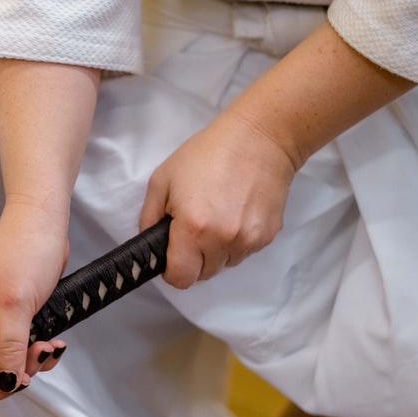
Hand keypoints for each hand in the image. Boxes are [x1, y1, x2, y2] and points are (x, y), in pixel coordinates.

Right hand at [0, 202, 69, 404]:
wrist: (45, 221)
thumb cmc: (23, 250)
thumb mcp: (15, 304)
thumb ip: (7, 347)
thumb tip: (3, 384)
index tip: (1, 388)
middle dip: (11, 370)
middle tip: (33, 360)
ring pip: (5, 359)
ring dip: (29, 360)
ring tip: (47, 345)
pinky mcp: (13, 315)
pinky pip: (20, 345)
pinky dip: (37, 348)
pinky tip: (52, 341)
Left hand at [140, 21, 415, 287]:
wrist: (259, 138)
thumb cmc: (205, 154)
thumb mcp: (163, 180)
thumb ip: (149, 218)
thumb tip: (151, 246)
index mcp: (193, 228)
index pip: (181, 278)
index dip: (172, 270)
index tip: (172, 254)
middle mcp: (223, 240)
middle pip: (203, 274)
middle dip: (194, 259)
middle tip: (193, 228)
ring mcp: (249, 240)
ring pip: (225, 264)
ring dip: (216, 251)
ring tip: (217, 216)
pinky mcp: (268, 236)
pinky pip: (244, 252)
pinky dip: (237, 241)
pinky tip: (236, 213)